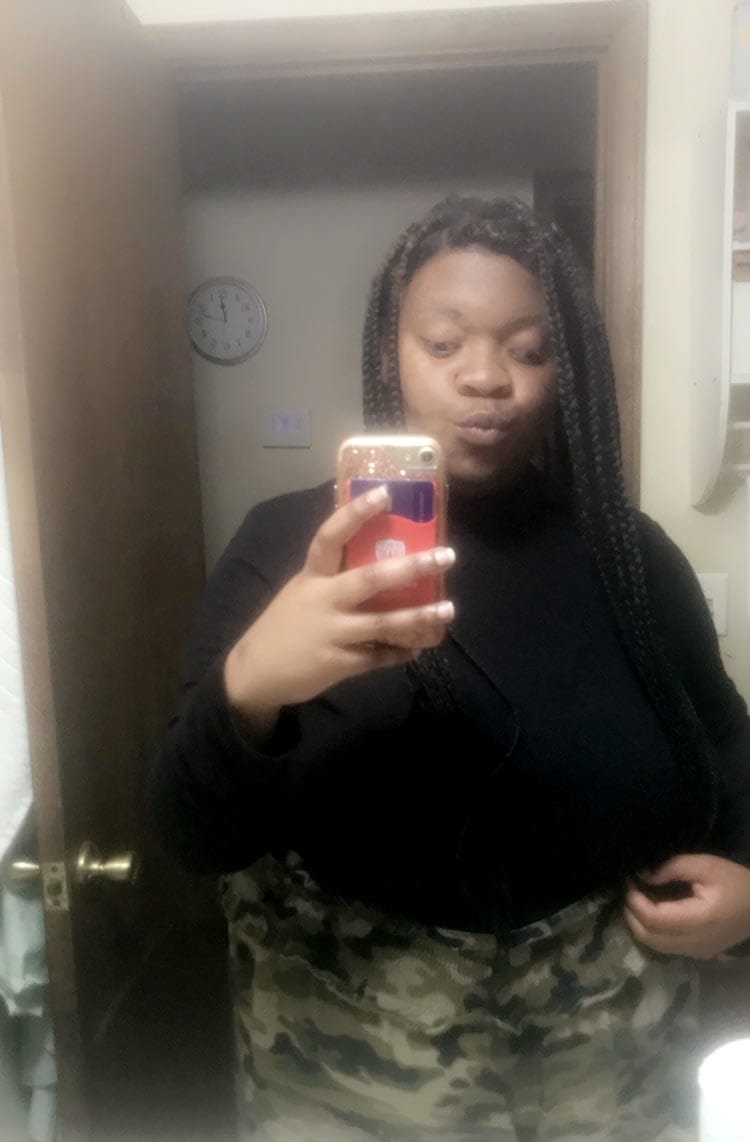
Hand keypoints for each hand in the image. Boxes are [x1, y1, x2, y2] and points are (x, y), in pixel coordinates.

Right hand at [224, 485, 454, 734]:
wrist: (255, 673)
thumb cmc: (285, 626)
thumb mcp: (302, 593)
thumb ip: (333, 579)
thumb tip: (379, 561)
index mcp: (311, 577)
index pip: (331, 537)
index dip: (355, 514)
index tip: (384, 493)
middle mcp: (322, 600)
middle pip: (369, 579)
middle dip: (410, 567)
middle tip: (446, 555)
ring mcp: (331, 633)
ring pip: (382, 622)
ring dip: (418, 616)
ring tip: (448, 609)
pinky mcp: (337, 663)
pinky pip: (377, 656)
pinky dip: (399, 652)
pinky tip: (418, 647)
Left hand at [624, 853, 749, 958]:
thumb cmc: (736, 882)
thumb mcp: (706, 865)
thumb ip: (672, 868)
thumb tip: (642, 874)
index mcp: (699, 920)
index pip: (654, 918)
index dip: (634, 900)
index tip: (628, 880)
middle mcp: (695, 943)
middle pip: (648, 937)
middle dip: (630, 913)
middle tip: (627, 889)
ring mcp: (697, 952)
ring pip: (654, 945)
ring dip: (638, 924)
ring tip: (634, 899)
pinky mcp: (698, 953)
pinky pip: (665, 946)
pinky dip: (651, 931)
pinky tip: (650, 911)